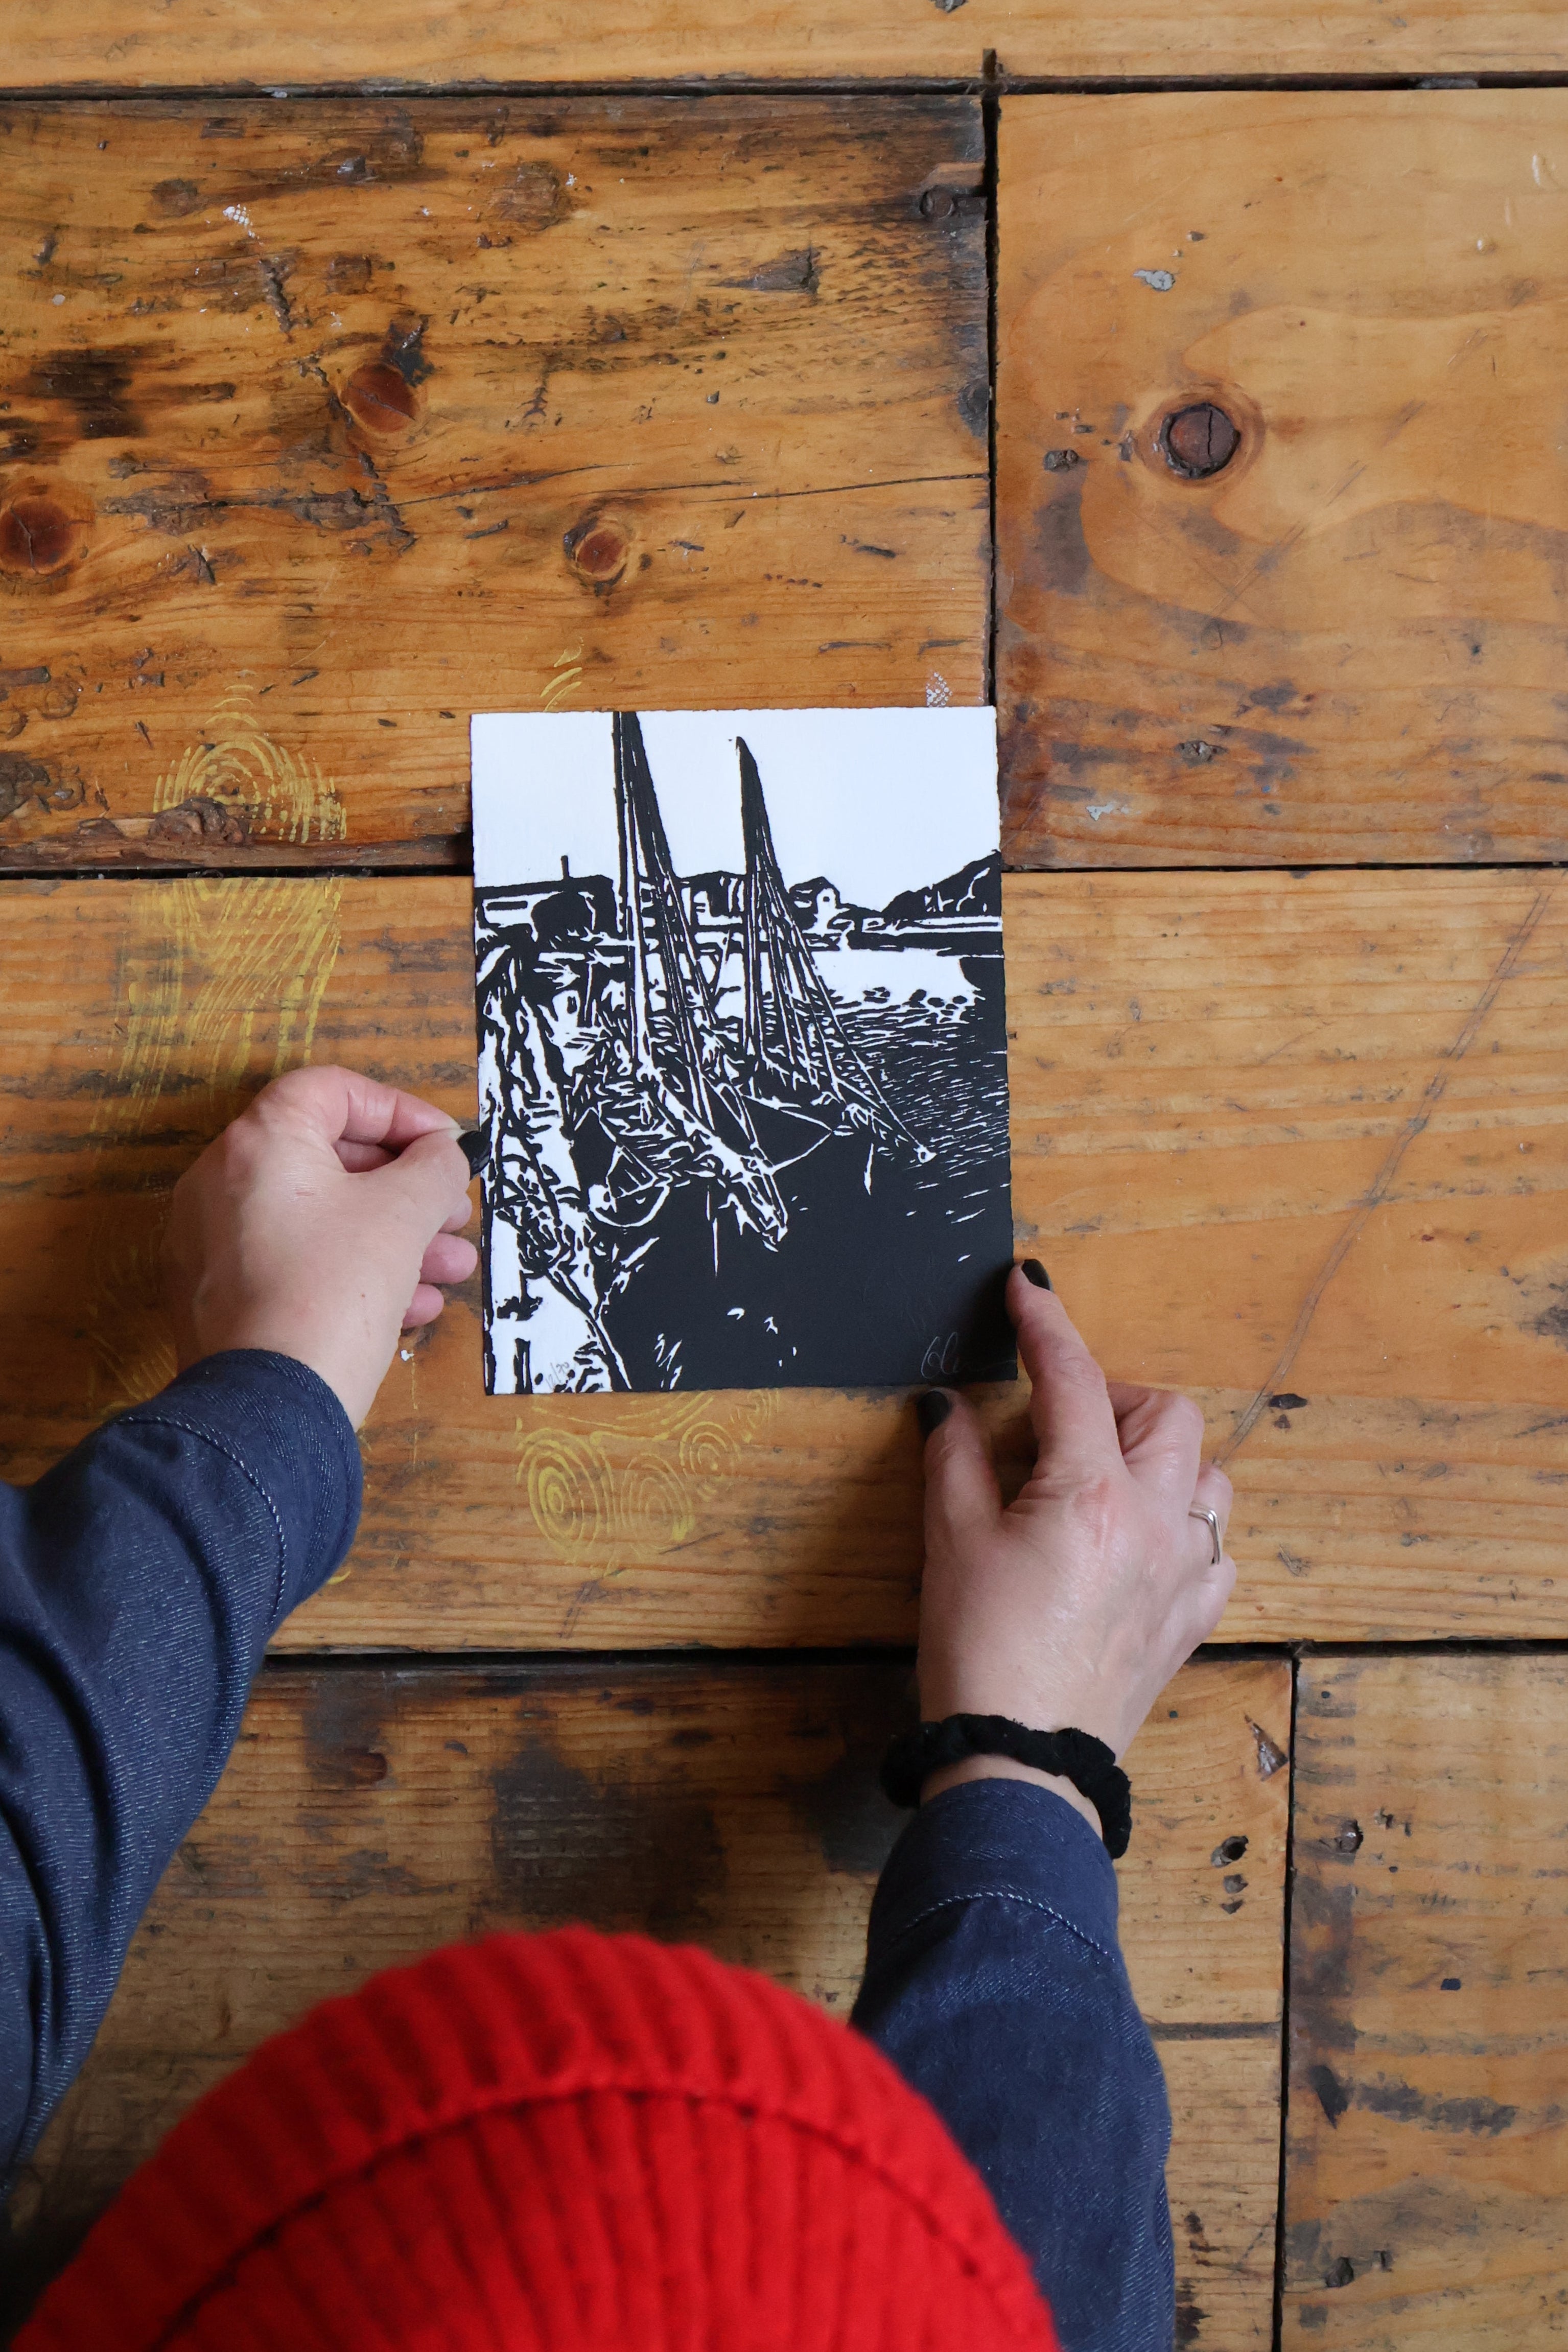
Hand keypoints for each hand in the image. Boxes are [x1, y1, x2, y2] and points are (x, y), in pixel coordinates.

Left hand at [163, 1066, 477, 1428]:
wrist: (269, 1410)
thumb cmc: (332, 1295)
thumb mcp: (403, 1216)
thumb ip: (432, 1169)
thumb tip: (441, 1155)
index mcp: (257, 1143)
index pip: (332, 1090)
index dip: (400, 1111)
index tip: (444, 1147)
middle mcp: (221, 1184)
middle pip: (329, 1159)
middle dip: (407, 1187)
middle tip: (454, 1212)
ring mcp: (213, 1245)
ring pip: (318, 1220)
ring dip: (392, 1237)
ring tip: (450, 1268)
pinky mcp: (220, 1300)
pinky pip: (295, 1265)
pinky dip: (353, 1273)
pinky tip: (412, 1306)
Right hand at [915, 1265, 1233, 1828]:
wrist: (1021, 1763)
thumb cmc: (980, 1655)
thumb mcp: (949, 1544)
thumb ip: (954, 1460)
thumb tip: (952, 1406)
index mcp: (1090, 1495)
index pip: (1072, 1378)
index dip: (1045, 1322)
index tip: (1026, 1284)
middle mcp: (1155, 1524)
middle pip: (1166, 1412)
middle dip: (1114, 1395)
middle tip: (1057, 1420)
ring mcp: (1185, 1573)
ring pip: (1208, 1476)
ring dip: (1161, 1456)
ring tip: (1102, 1477)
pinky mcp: (1193, 1619)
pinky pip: (1216, 1547)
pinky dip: (1185, 1526)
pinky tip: (1139, 1544)